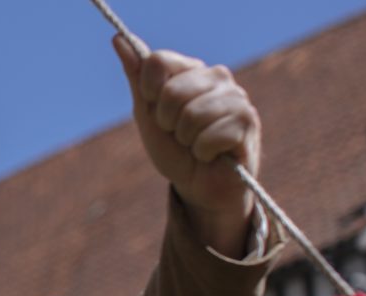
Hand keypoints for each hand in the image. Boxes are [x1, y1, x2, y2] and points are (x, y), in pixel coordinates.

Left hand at [114, 35, 261, 253]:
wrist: (199, 186)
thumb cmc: (175, 149)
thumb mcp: (147, 114)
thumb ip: (136, 77)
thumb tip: (118, 39)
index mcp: (191, 70)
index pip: (158, 61)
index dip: (149, 93)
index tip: (158, 112)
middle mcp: (217, 76)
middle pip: (172, 91)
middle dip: (167, 122)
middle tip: (180, 134)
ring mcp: (236, 97)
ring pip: (192, 115)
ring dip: (187, 140)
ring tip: (197, 144)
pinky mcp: (248, 121)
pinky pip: (210, 136)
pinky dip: (203, 152)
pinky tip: (213, 154)